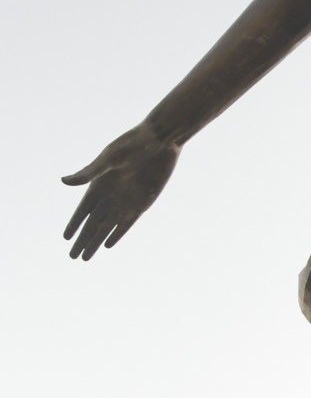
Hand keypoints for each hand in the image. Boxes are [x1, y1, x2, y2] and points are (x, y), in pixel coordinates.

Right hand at [62, 124, 180, 258]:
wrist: (161, 140)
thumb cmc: (133, 144)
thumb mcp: (110, 158)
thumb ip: (89, 173)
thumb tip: (63, 181)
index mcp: (98, 185)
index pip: (82, 211)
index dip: (74, 225)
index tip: (65, 238)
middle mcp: (110, 195)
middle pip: (93, 224)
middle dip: (83, 240)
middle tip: (73, 257)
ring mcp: (126, 200)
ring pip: (108, 227)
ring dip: (96, 241)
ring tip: (86, 257)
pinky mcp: (143, 202)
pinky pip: (127, 223)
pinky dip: (118, 234)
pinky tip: (107, 245)